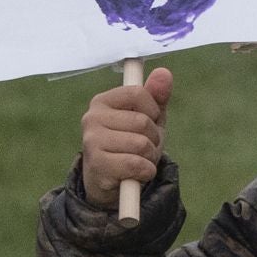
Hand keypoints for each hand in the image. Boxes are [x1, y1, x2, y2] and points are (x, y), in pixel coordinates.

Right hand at [81, 65, 172, 208]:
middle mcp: (92, 118)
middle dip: (153, 138)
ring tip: (139, 161)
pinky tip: (136, 174)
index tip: (149, 122)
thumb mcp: (147, 119)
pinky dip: (145, 172)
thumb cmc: (130, 145)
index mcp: (102, 101)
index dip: (153, 110)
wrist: (109, 183)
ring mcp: (92, 141)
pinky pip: (136, 164)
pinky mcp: (97, 165)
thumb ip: (156, 96)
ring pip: (141, 144)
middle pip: (142, 121)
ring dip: (150, 157)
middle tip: (144, 148)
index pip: (138, 92)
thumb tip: (164, 72)